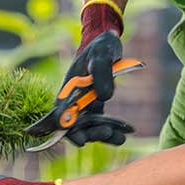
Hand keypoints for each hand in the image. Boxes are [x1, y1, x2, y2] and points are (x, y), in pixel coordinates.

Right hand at [58, 0, 130, 145]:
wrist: (107, 44)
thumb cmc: (100, 48)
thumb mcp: (101, 56)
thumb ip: (102, 74)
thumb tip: (105, 97)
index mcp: (67, 91)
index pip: (61, 116)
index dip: (67, 131)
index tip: (80, 140)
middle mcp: (73, 101)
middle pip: (75, 127)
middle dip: (90, 134)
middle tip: (107, 132)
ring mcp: (84, 105)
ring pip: (89, 128)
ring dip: (102, 136)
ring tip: (120, 138)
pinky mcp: (96, 106)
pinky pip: (101, 123)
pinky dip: (111, 131)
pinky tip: (124, 135)